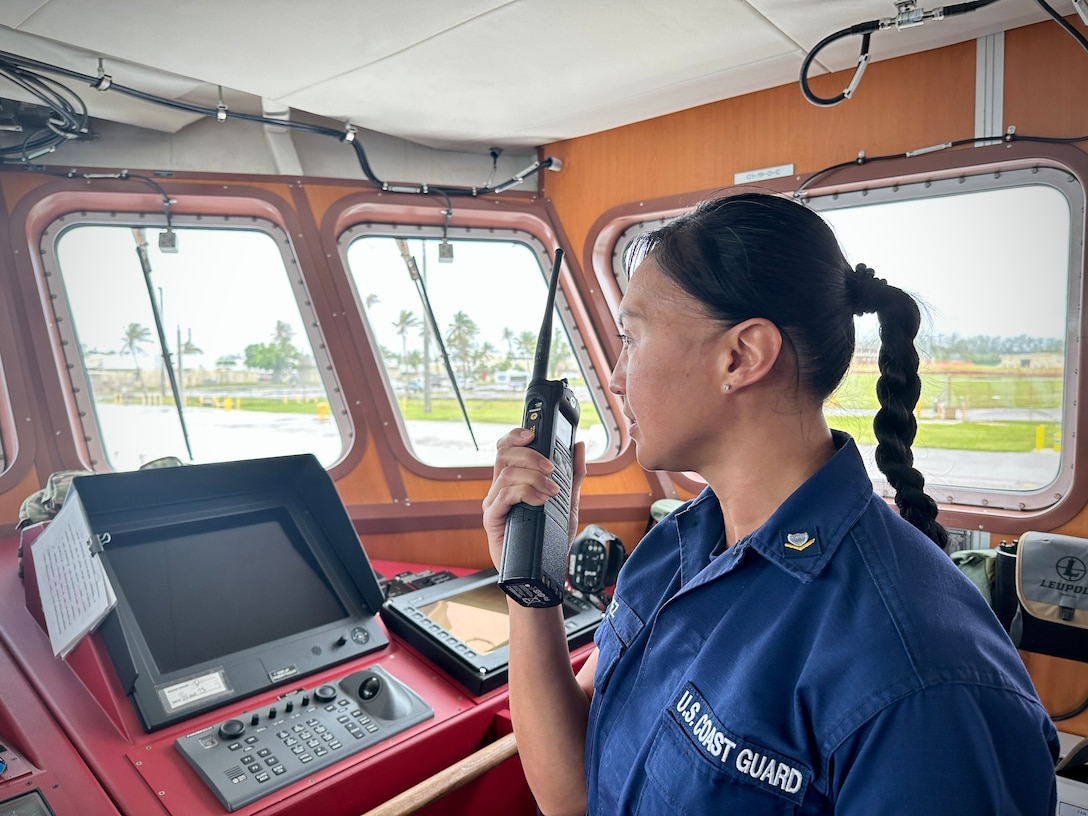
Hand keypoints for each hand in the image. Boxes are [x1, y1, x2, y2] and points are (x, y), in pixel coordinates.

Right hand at [482, 428, 585, 570]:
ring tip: (552, 492)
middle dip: (530, 456)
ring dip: (533, 478)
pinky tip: (541, 501)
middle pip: (504, 455)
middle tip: (550, 469)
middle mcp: (500, 488)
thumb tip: (578, 446)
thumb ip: (573, 474)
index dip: (516, 435)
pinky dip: (525, 493)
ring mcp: (494, 503)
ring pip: (506, 474)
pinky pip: (504, 496)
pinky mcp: (492, 518)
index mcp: (513, 480)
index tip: (534, 434)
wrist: (542, 571)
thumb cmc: (549, 538)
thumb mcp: (567, 501)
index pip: (507, 448)